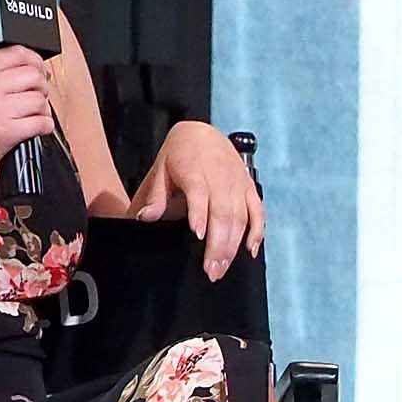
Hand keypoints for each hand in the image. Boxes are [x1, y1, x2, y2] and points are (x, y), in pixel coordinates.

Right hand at [0, 47, 54, 182]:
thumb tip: (32, 66)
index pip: (17, 52)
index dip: (34, 60)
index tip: (38, 70)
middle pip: (33, 74)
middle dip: (41, 86)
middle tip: (35, 96)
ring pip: (40, 99)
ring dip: (43, 109)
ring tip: (32, 115)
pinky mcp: (6, 132)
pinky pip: (42, 122)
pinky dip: (44, 126)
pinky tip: (35, 127)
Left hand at [131, 122, 266, 279]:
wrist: (202, 132)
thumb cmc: (179, 155)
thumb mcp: (161, 170)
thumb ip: (155, 196)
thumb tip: (144, 218)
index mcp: (194, 170)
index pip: (199, 193)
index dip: (200, 214)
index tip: (198, 235)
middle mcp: (220, 177)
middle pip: (222, 212)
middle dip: (218, 243)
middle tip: (211, 270)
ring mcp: (237, 183)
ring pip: (240, 217)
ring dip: (233, 244)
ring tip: (222, 267)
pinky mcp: (249, 187)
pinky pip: (257, 211)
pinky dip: (257, 231)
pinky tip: (250, 250)